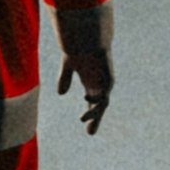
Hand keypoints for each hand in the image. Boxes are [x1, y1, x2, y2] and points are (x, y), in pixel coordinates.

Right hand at [60, 5, 116, 134]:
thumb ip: (65, 78)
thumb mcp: (69, 64)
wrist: (88, 37)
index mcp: (91, 79)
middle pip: (99, 105)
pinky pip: (103, 97)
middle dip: (95, 118)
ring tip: (82, 119)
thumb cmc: (78, 46)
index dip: (89, 111)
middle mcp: (100, 83)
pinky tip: (85, 97)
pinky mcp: (108, 81)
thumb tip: (61, 94)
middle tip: (90, 132)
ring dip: (94, 114)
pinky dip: (94, 100)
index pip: (92, 100)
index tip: (84, 123)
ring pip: (102, 104)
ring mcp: (105, 83)